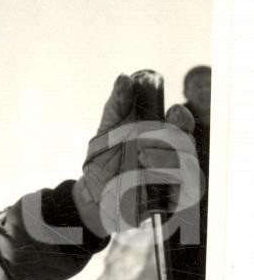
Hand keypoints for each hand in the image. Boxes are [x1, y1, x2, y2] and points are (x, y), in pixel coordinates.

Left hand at [72, 73, 196, 237]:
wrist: (91, 194)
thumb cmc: (106, 159)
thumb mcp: (107, 131)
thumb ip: (117, 106)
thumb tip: (124, 78)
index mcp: (161, 135)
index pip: (182, 123)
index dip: (181, 117)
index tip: (172, 110)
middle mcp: (172, 156)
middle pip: (187, 145)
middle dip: (173, 139)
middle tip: (145, 142)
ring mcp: (174, 179)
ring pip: (187, 168)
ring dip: (166, 161)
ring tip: (141, 157)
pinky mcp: (171, 201)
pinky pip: (183, 193)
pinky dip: (171, 185)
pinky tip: (150, 179)